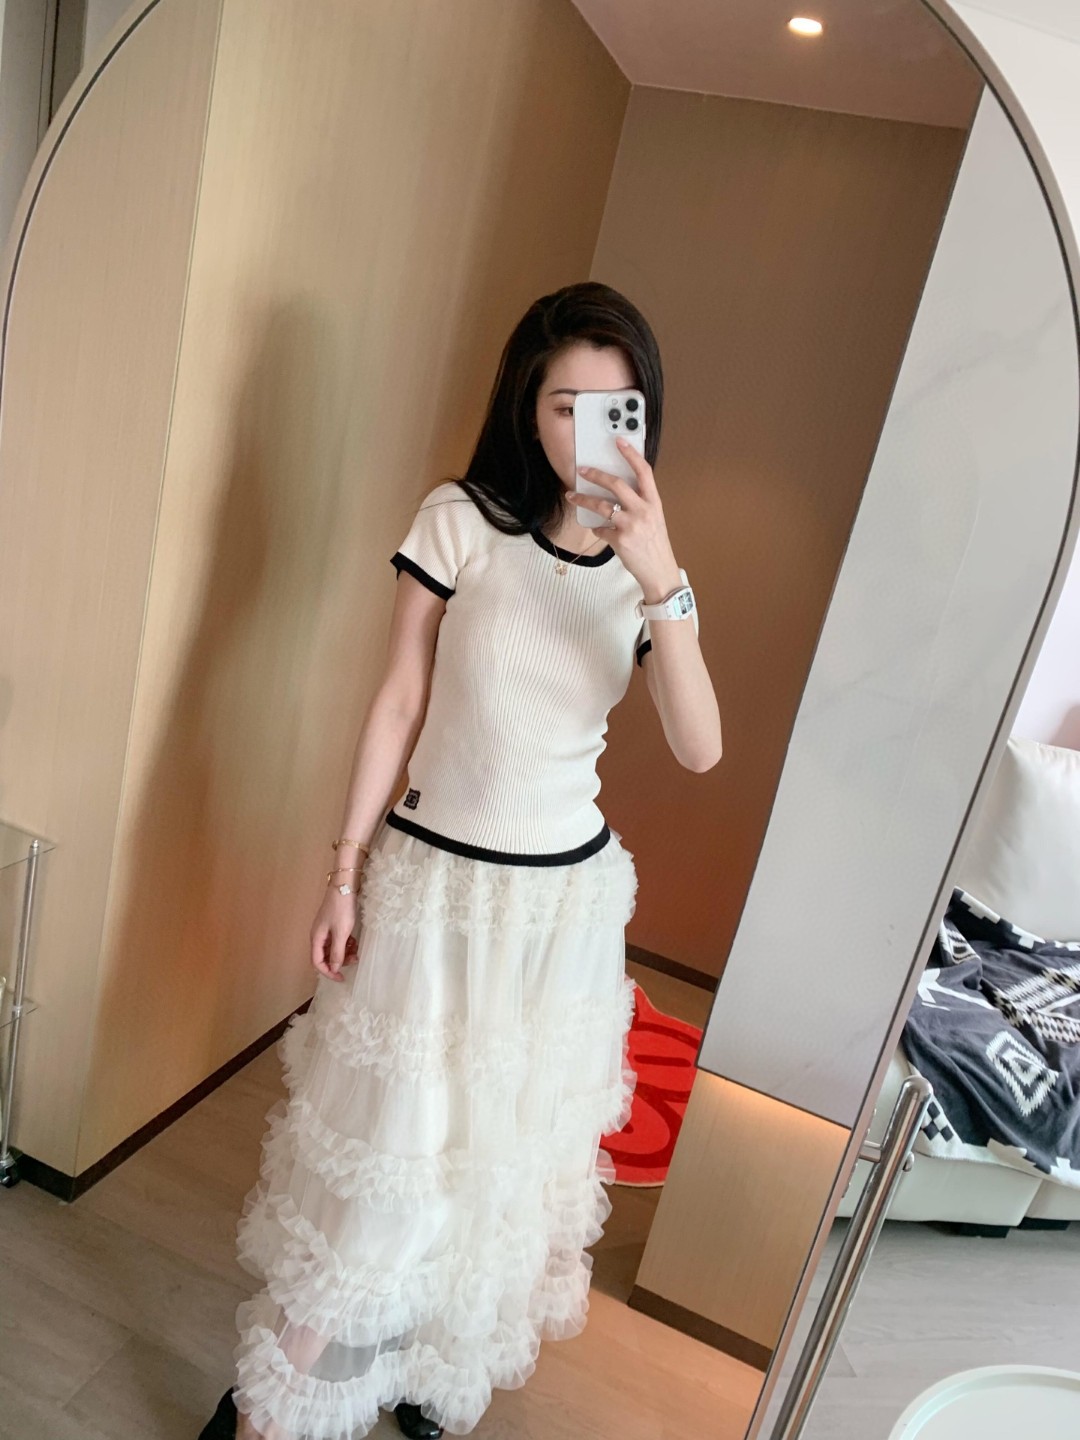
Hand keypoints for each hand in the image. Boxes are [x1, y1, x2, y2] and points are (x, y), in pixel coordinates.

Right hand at [311, 891, 359, 981]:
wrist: (344, 886)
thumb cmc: (341, 909)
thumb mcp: (341, 933)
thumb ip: (337, 952)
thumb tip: (335, 967)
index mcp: (316, 938)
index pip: (317, 962)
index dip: (328, 972)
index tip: (341, 978)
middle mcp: (318, 935)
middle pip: (325, 956)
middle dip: (339, 961)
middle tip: (354, 959)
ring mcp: (325, 929)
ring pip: (333, 948)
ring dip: (344, 952)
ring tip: (356, 949)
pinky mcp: (333, 924)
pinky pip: (337, 940)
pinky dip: (345, 943)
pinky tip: (354, 940)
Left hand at [572, 438, 680, 598]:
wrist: (659, 571)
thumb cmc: (655, 544)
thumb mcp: (654, 519)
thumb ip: (640, 504)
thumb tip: (617, 492)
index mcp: (654, 502)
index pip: (643, 471)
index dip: (631, 454)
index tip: (618, 442)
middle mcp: (643, 511)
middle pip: (616, 484)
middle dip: (596, 475)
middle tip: (582, 470)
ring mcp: (631, 525)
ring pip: (601, 505)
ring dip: (583, 500)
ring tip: (572, 496)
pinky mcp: (620, 540)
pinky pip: (600, 529)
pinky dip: (597, 529)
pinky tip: (598, 530)